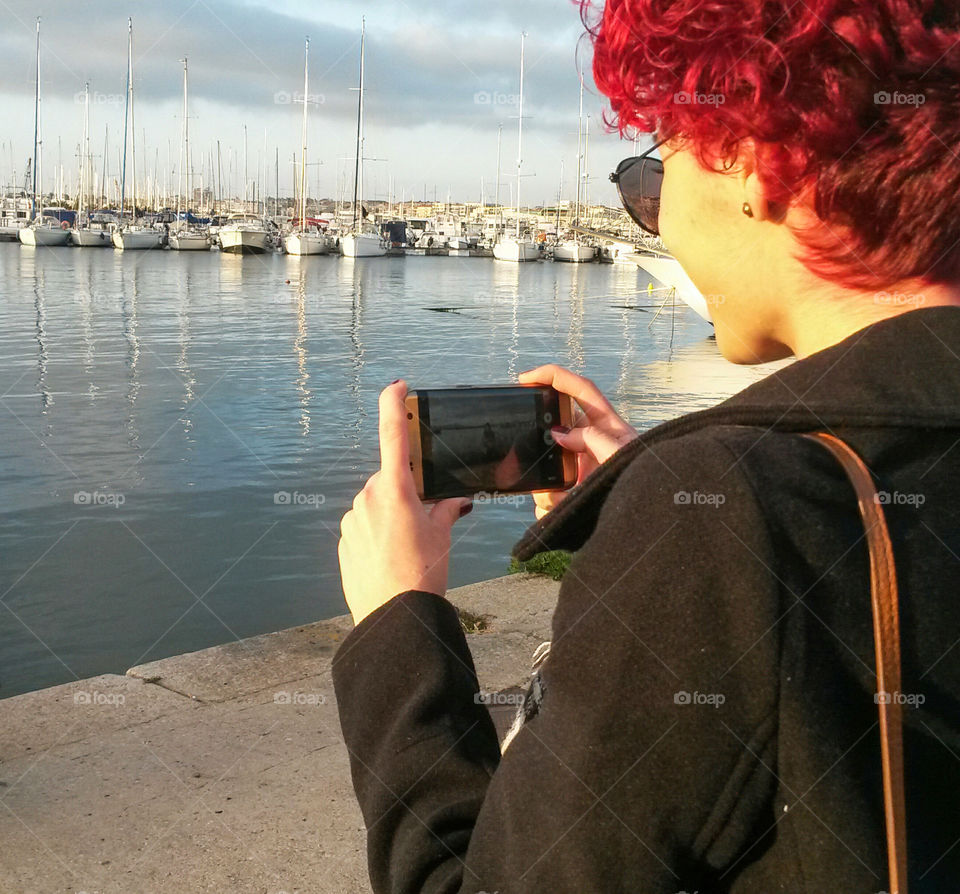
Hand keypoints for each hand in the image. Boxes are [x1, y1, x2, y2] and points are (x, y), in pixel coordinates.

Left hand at [338, 381, 472, 625]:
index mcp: (395, 490)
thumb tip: (456, 500)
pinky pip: (364, 525)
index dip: (393, 406)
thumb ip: (446, 509)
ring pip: (376, 503)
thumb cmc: (421, 574)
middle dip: (406, 491)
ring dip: (392, 514)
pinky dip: (377, 533)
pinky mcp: (344, 540)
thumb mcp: (441, 537)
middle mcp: (368, 497)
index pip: (393, 436)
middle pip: (390, 479)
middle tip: (425, 521)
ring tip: (408, 548)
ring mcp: (353, 519)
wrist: (393, 617)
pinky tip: (391, 558)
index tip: (396, 387)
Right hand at [518, 365, 637, 519]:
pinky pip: (547, 495)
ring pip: (546, 466)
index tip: (527, 378)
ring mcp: (580, 468)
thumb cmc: (645, 480)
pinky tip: (561, 508)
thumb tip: (559, 433)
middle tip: (531, 452)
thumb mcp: (622, 454)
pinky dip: (548, 504)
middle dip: (539, 441)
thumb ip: (593, 438)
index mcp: (606, 426)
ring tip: (560, 496)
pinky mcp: (573, 492)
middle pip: (554, 429)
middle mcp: (590, 444)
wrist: (649, 520)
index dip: (554, 376)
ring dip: (545, 483)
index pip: (579, 390)